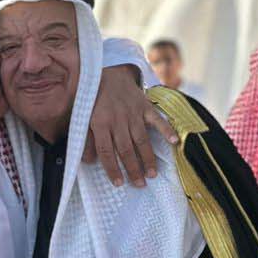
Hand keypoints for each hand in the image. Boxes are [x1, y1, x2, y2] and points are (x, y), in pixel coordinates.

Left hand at [83, 64, 176, 187]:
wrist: (108, 73)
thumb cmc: (94, 100)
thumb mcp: (83, 118)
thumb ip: (86, 140)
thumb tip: (89, 162)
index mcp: (100, 123)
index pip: (106, 151)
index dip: (112, 168)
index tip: (119, 183)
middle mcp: (117, 119)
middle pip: (126, 148)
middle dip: (133, 168)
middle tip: (140, 184)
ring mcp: (133, 112)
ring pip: (141, 139)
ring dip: (147, 158)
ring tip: (152, 174)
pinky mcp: (145, 105)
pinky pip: (157, 119)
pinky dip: (166, 129)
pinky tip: (174, 142)